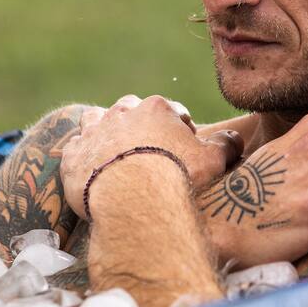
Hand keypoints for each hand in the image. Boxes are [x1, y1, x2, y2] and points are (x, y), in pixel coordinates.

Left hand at [59, 94, 244, 217]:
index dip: (180, 131)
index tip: (182, 151)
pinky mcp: (73, 155)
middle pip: (131, 110)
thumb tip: (234, 138)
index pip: (172, 112)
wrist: (134, 199)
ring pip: (96, 120)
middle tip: (147, 152)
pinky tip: (91, 170)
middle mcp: (122, 112)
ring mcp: (94, 132)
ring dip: (104, 131)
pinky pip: (74, 148)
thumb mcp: (213, 160)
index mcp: (156, 108)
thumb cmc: (177, 176)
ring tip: (114, 154)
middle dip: (139, 125)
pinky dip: (82, 156)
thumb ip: (226, 144)